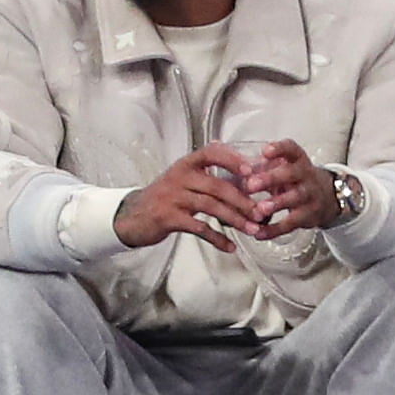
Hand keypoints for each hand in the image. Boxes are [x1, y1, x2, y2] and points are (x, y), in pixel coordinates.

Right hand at [113, 143, 267, 251]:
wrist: (133, 216)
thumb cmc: (162, 196)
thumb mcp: (180, 175)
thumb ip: (203, 166)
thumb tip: (225, 148)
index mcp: (186, 164)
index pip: (211, 153)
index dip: (232, 160)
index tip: (251, 171)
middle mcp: (179, 177)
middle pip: (217, 186)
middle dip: (242, 200)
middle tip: (261, 211)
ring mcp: (173, 198)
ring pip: (211, 207)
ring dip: (235, 220)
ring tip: (252, 230)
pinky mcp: (168, 218)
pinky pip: (199, 228)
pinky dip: (217, 238)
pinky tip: (230, 246)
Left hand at [240, 140, 340, 237]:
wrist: (328, 197)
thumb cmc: (297, 180)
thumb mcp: (286, 168)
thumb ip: (263, 168)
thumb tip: (234, 172)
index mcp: (298, 160)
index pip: (291, 149)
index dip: (279, 149)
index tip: (265, 151)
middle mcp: (306, 176)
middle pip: (291, 174)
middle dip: (271, 179)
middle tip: (251, 184)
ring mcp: (309, 196)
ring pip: (294, 199)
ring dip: (275, 204)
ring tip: (259, 209)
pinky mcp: (307, 216)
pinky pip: (290, 224)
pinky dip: (274, 230)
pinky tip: (259, 233)